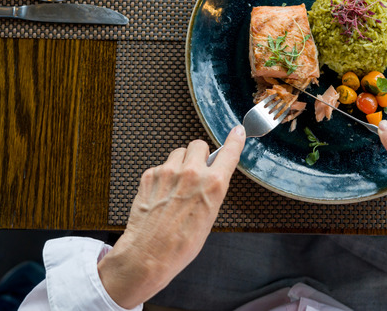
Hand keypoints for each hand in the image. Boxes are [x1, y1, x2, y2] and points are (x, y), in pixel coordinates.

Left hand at [97, 126, 245, 307]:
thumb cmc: (181, 243)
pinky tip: (162, 194)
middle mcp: (191, 173)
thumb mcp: (209, 216)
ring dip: (180, 163)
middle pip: (198, 144)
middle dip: (198, 155)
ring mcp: (168, 172)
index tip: (238, 132)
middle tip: (196, 170)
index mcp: (213, 184)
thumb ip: (211, 189)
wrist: (149, 254)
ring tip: (176, 186)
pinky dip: (163, 176)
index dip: (235, 140)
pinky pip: (161, 166)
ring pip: (178, 153)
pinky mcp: (149, 175)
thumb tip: (211, 176)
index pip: (229, 152)